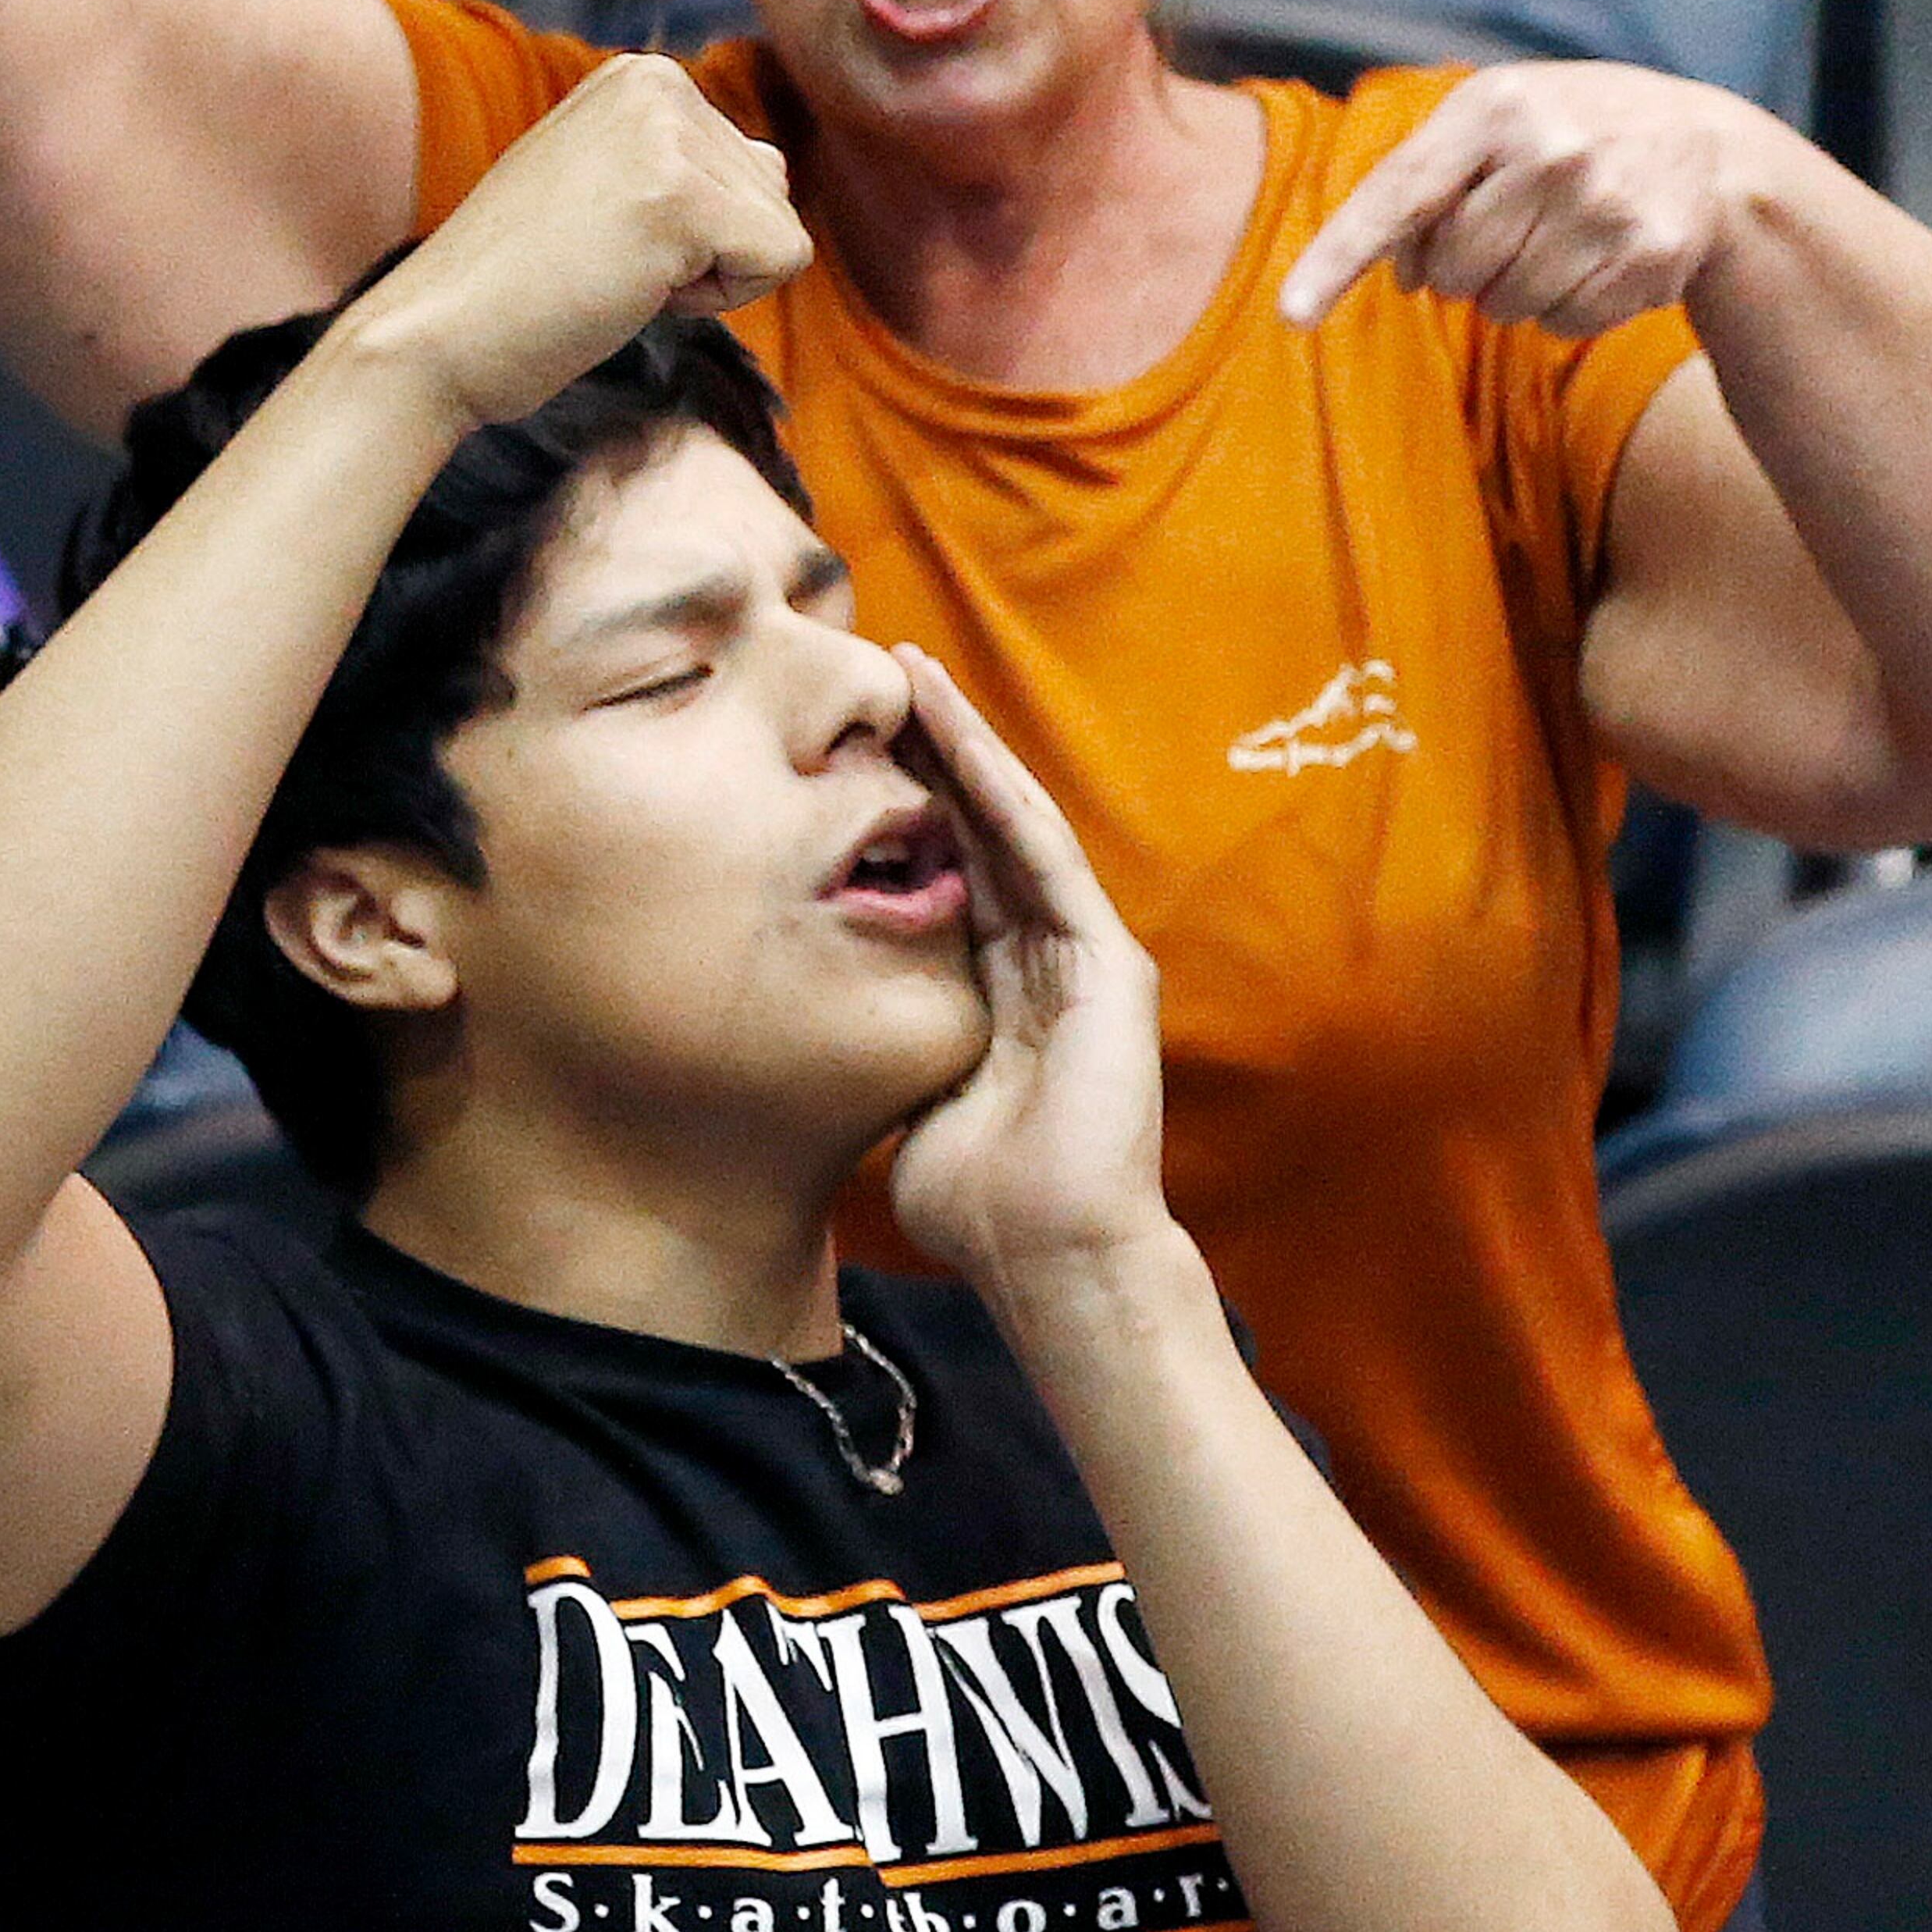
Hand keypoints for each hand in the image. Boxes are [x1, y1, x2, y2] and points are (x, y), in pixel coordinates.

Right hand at [345, 57, 811, 432]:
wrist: (439, 334)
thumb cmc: (521, 282)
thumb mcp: (611, 187)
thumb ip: (692, 164)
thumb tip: (778, 164)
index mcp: (642, 77)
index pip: (751, 169)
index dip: (695, 234)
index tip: (608, 239)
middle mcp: (659, 82)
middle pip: (775, 196)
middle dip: (709, 253)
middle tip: (609, 261)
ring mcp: (668, 135)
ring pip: (781, 231)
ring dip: (709, 277)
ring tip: (616, 270)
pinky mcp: (681, 197)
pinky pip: (781, 261)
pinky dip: (718, 299)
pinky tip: (634, 288)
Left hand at [881, 650, 1170, 1297]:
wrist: (1054, 1259)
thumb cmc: (982, 1204)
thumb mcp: (911, 1103)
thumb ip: (890, 1049)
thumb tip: (823, 1028)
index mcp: (1001, 988)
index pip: (948, 870)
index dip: (903, 804)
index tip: (847, 746)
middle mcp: (1046, 957)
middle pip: (981, 827)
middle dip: (934, 749)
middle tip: (880, 672)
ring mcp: (1083, 954)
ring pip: (1014, 820)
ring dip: (965, 744)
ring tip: (913, 673)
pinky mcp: (1108, 960)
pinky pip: (1043, 853)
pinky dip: (1000, 788)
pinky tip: (959, 735)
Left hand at [1280, 63, 1773, 337]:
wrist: (1710, 146)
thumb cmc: (1570, 132)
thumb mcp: (1500, 119)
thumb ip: (1428, 178)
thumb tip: (1396, 272)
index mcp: (1497, 106)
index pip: (1400, 193)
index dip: (1338, 259)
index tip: (1292, 316)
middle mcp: (1554, 150)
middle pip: (1449, 269)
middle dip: (1459, 268)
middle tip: (1504, 229)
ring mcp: (1608, 206)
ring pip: (1503, 306)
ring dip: (1513, 291)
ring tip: (1558, 238)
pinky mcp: (1651, 258)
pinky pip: (1561, 323)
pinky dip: (1564, 307)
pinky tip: (1598, 259)